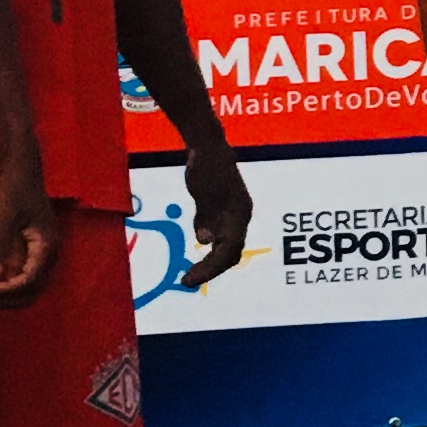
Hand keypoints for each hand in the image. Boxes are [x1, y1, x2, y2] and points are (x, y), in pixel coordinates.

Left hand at [0, 155, 57, 307]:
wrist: (19, 170)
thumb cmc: (13, 189)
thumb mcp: (4, 216)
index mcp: (47, 247)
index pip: (28, 282)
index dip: (3, 292)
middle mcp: (47, 256)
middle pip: (29, 292)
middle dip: (1, 299)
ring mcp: (39, 256)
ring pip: (24, 289)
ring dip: (1, 296)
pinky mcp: (28, 253)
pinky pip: (18, 279)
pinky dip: (2, 286)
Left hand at [177, 140, 253, 289]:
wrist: (209, 145)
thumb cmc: (206, 166)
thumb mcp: (203, 192)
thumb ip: (206, 216)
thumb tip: (205, 240)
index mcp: (239, 215)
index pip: (228, 252)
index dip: (209, 269)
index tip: (188, 281)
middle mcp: (240, 218)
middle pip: (230, 253)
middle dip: (210, 270)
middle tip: (186, 281)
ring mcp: (233, 214)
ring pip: (227, 246)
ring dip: (210, 262)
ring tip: (190, 274)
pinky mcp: (224, 210)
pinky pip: (221, 236)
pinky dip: (209, 249)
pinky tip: (196, 251)